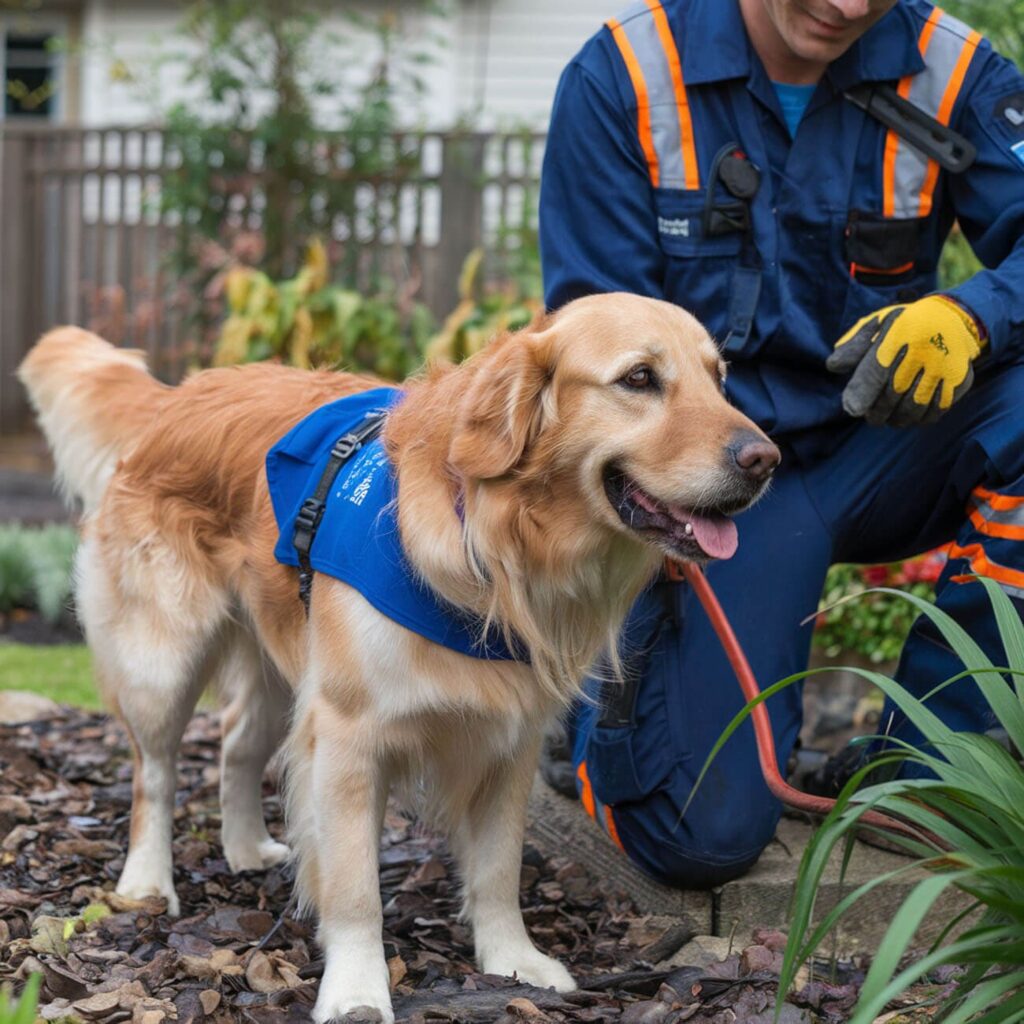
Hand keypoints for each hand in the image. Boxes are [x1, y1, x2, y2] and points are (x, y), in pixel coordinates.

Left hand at [826, 295, 984, 426]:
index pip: (875, 372)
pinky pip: (936, 410)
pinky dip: (920, 419)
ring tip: (889, 419)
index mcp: (898, 333)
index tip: (852, 409)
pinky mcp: (959, 379)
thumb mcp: (877, 327)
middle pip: (893, 395)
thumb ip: (854, 347)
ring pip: (914, 407)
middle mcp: (923, 350)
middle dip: (877, 412)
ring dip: (897, 419)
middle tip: (871, 417)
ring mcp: (943, 366)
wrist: (951, 317)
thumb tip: (833, 366)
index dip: (862, 394)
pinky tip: (911, 416)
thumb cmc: (902, 328)